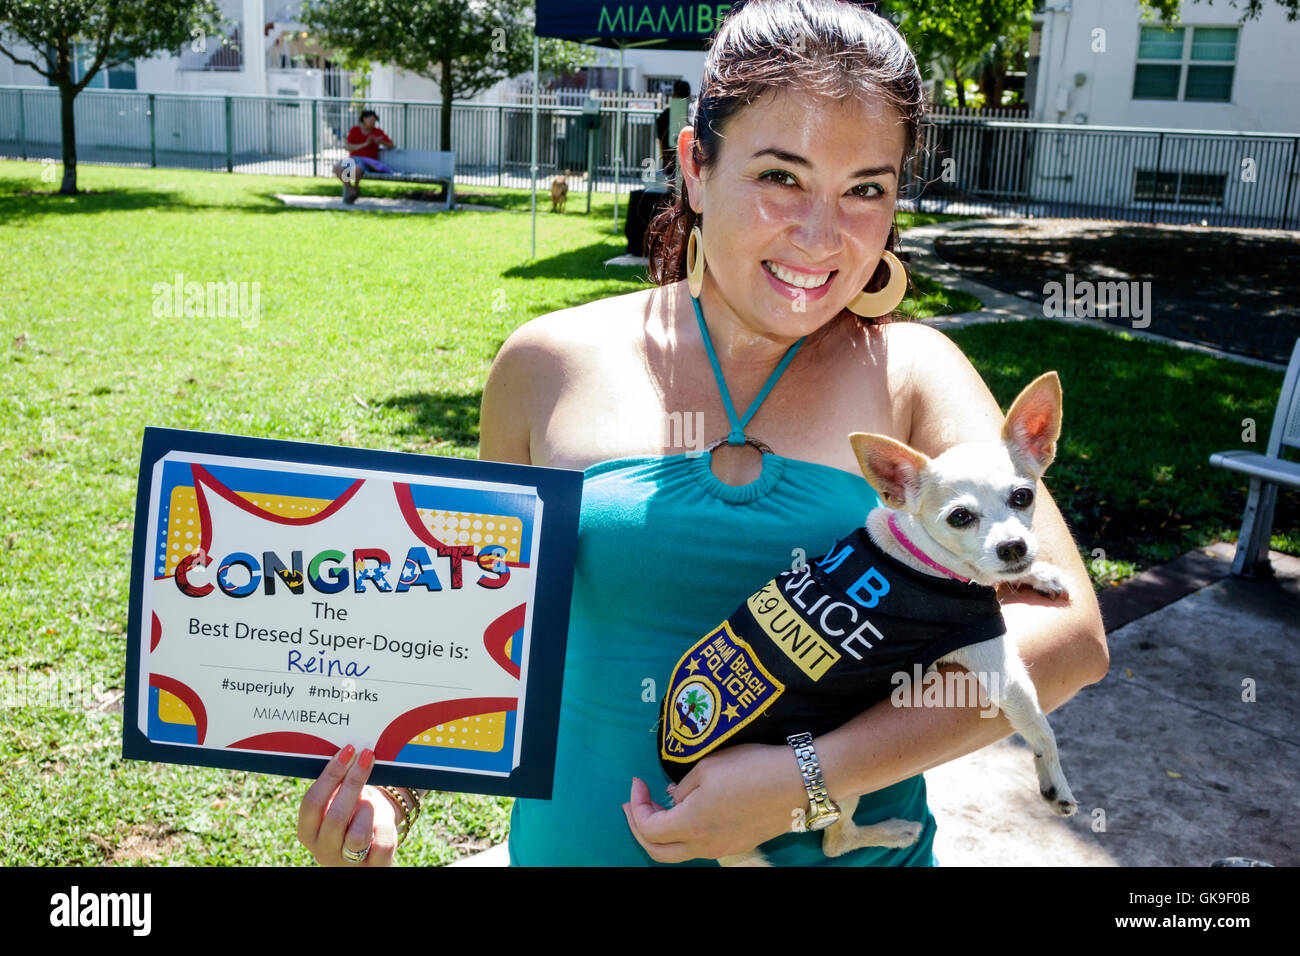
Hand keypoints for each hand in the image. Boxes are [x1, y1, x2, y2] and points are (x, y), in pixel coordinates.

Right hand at [297, 745, 399, 866]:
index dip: (330, 774)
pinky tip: (384, 817)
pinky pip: (383, 845)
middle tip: (366, 756)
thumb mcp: (339, 800)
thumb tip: (349, 750)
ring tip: (372, 800)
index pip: (312, 803)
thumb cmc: (353, 812)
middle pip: (335, 816)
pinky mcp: (373, 869)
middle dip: (353, 782)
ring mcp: (347, 863)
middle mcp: (323, 851)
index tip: (348, 750)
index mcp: (308, 832)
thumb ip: (336, 784)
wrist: (372, 841)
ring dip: (367, 810)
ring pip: (357, 836)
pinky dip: (387, 827)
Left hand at [622, 743, 807, 862]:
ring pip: (679, 852)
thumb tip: (672, 797)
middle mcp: (704, 846)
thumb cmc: (751, 769)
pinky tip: (687, 809)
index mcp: (691, 825)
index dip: (636, 806)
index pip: (648, 828)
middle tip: (635, 802)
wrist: (799, 783)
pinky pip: (699, 846)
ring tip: (659, 804)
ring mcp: (722, 849)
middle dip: (639, 827)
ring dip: (661, 832)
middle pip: (657, 852)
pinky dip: (684, 832)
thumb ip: (682, 787)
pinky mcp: (737, 844)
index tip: (637, 782)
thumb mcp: (708, 768)